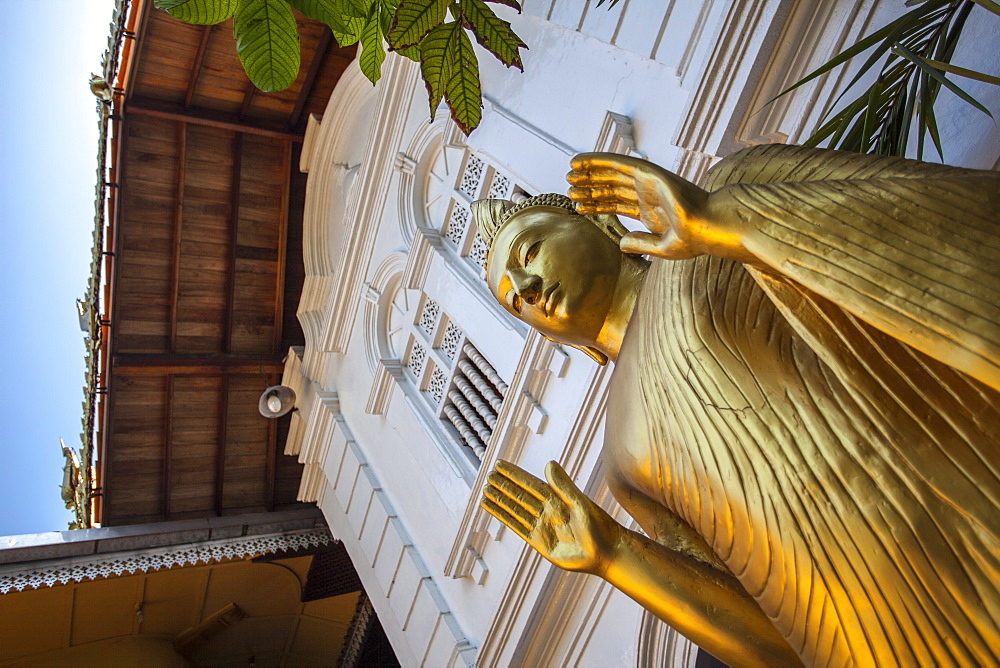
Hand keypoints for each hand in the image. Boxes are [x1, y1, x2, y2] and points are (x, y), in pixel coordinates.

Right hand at [481, 460, 622, 575]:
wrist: (606, 552)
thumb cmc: (599, 526)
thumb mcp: (579, 503)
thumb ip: (562, 485)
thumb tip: (548, 463)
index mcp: (557, 498)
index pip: (531, 483)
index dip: (515, 474)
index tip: (500, 465)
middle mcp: (547, 511)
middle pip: (521, 495)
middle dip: (505, 486)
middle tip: (488, 475)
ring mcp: (543, 527)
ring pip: (516, 510)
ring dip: (501, 501)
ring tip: (485, 490)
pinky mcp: (540, 543)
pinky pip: (518, 527)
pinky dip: (505, 518)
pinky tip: (493, 509)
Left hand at [567, 152, 718, 260]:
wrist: (711, 228)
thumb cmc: (695, 239)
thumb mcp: (663, 248)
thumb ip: (642, 245)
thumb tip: (621, 244)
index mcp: (651, 211)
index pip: (617, 204)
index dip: (598, 204)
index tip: (579, 207)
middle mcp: (648, 194)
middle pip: (612, 188)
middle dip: (591, 187)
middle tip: (569, 187)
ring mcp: (649, 182)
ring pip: (612, 174)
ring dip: (590, 173)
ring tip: (569, 174)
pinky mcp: (650, 173)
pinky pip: (619, 163)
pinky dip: (598, 160)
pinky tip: (581, 162)